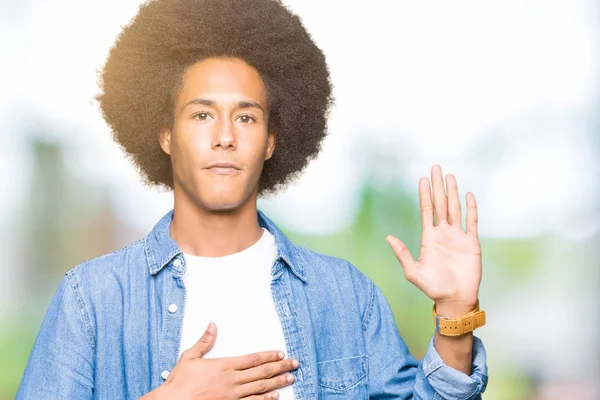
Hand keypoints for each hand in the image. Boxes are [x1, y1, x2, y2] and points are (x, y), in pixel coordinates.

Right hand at [147, 323, 297, 399]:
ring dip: (277, 382)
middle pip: (261, 372)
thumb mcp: (190, 356)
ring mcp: (232, 395)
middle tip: (295, 364)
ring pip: (260, 387)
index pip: (252, 359)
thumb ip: (204, 341)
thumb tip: (212, 325)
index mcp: (224, 365)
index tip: (281, 353)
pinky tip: (276, 397)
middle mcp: (232, 380)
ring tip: (290, 378)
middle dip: (280, 367)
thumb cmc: (180, 382)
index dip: (268, 356)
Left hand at [386, 164, 481, 316]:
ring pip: (455, 209)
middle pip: (440, 204)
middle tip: (436, 167)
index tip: (422, 178)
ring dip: (453, 192)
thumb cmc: (432, 287)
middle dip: (438, 186)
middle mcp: (443, 233)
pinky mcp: (471, 243)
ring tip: (450, 176)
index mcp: (429, 237)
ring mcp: (458, 236)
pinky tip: (469, 195)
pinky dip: (471, 208)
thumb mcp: (413, 271)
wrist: (454, 299)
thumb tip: (388, 237)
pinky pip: (472, 221)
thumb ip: (402, 253)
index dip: (424, 194)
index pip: (426, 210)